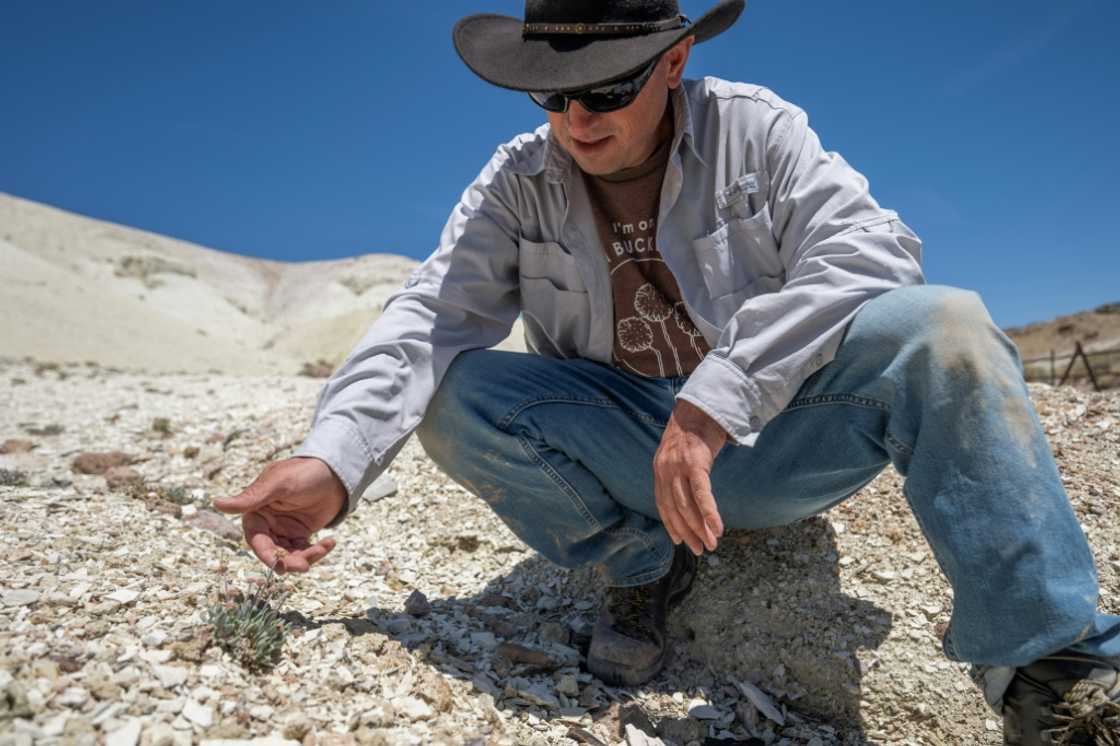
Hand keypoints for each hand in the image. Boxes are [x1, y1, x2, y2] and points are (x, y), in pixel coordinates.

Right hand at [213, 457, 345, 573]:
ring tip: (322, 549)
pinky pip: (305, 550)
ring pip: (289, 554)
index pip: (255, 537)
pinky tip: (330, 542)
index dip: (265, 553)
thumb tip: (216, 503)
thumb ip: (251, 497)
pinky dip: (317, 550)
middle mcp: (268, 523)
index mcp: (257, 510)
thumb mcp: (279, 484)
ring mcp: (285, 530)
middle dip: (287, 561)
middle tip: (303, 566)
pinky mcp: (301, 534)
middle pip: (272, 551)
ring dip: (304, 557)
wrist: (334, 471)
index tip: (277, 564)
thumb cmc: (304, 472)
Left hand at [653, 399, 727, 555]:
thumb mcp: (680, 453)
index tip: (680, 541)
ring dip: (700, 528)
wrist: (701, 405)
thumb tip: (688, 492)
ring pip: (687, 506)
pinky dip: (710, 513)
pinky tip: (717, 528)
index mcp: (659, 469)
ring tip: (711, 544)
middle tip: (700, 550)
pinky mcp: (695, 462)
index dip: (671, 525)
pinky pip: (701, 494)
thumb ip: (679, 471)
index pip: (663, 504)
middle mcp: (664, 470)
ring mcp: (678, 466)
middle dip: (688, 532)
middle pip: (675, 509)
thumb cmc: (695, 430)